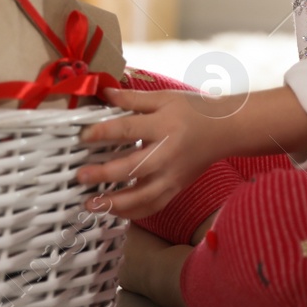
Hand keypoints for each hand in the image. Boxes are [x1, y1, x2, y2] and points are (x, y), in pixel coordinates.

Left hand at [75, 86, 228, 220]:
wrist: (226, 130)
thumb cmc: (193, 110)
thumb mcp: (165, 98)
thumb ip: (133, 98)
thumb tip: (105, 93)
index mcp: (163, 126)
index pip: (128, 130)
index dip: (103, 133)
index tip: (83, 136)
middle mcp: (167, 154)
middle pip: (133, 168)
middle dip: (105, 174)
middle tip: (81, 176)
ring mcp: (172, 175)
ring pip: (143, 197)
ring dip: (115, 204)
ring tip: (91, 204)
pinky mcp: (176, 188)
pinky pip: (153, 206)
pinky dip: (133, 213)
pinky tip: (113, 212)